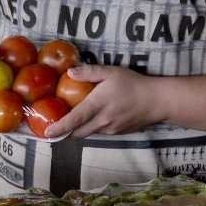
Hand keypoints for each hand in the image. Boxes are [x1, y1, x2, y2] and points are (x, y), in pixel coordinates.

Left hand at [44, 65, 160, 138]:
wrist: (158, 101)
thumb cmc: (133, 84)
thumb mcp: (111, 72)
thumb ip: (89, 72)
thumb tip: (70, 73)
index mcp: (97, 106)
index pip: (74, 120)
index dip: (59, 127)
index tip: (47, 132)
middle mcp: (102, 121)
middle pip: (78, 133)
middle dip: (66, 132)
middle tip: (56, 125)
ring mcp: (111, 129)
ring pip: (89, 133)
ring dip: (80, 129)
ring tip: (75, 119)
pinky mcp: (119, 133)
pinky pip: (100, 132)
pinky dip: (94, 127)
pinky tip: (96, 117)